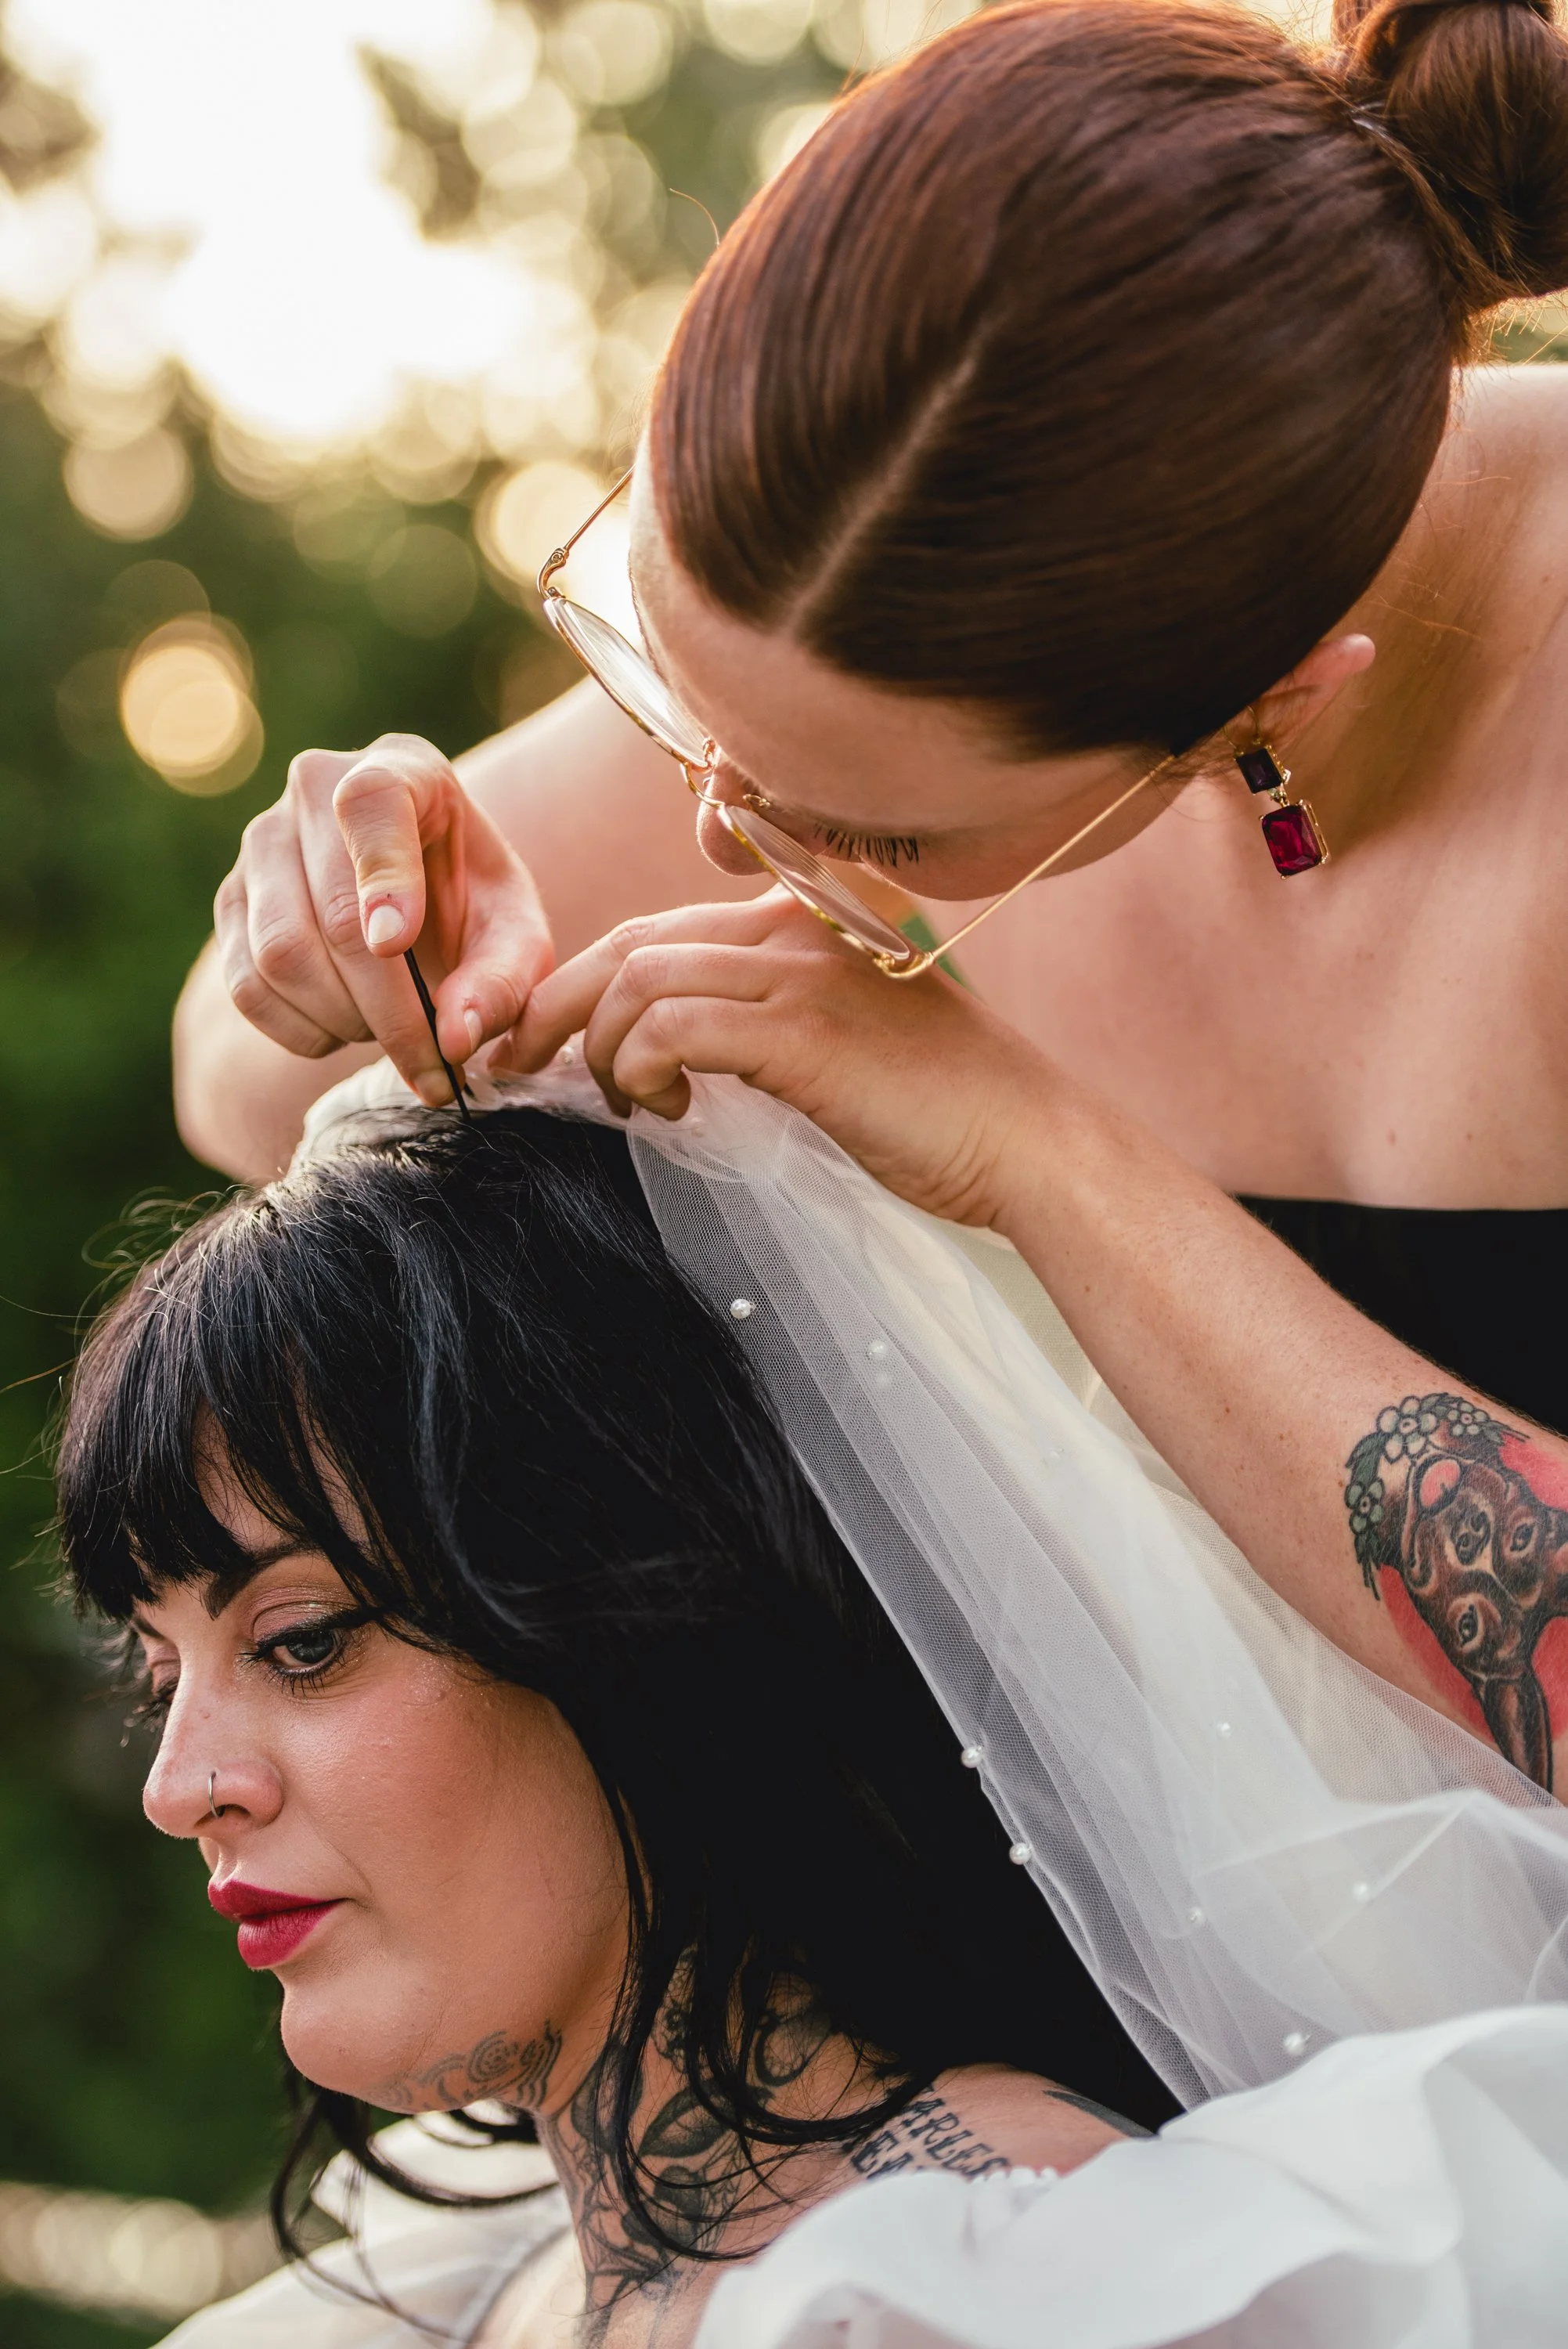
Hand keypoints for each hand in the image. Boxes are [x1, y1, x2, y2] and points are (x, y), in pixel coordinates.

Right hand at [213, 734, 553, 1101]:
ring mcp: (262, 844)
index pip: (371, 805)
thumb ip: (503, 983)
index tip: (397, 946)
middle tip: (433, 1060)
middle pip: (332, 912)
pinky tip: (343, 1030)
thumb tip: (455, 1037)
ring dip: (343, 1020)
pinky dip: (300, 1032)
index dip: (383, 878)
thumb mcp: (517, 938)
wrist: (420, 905)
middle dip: (387, 1007)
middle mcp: (314, 789)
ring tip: (389, 1032)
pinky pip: (246, 985)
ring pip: (280, 954)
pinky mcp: (232, 901)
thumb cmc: (475, 909)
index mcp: (401, 769)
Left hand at [504, 892, 1048, 1226]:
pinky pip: (674, 1026)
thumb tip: (664, 1054)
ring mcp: (802, 973)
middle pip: (631, 943)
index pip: (661, 927)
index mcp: (803, 920)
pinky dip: (640, 1067)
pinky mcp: (804, 1031)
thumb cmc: (939, 1112)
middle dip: (554, 1007)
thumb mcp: (842, 1041)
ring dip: (599, 1047)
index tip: (550, 1036)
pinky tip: (659, 1108)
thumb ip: (763, 1021)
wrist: (1027, 1142)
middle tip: (516, 1066)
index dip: (587, 977)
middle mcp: (796, 928)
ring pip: (639, 980)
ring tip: (617, 1100)